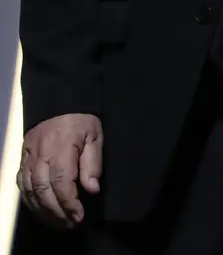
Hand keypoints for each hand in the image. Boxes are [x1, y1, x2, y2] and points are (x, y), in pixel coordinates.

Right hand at [17, 114, 102, 229]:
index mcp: (62, 145)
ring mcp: (29, 156)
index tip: (79, 216)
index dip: (69, 203)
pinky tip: (41, 210)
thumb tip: (91, 189)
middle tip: (69, 224)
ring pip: (31, 190)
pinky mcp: (23, 159)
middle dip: (57, 212)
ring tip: (58, 223)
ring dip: (43, 211)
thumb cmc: (81, 120)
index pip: (61, 181)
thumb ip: (93, 162)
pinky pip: (22, 184)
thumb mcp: (94, 135)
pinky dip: (30, 200)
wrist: (59, 102)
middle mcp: (41, 153)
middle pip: (43, 189)